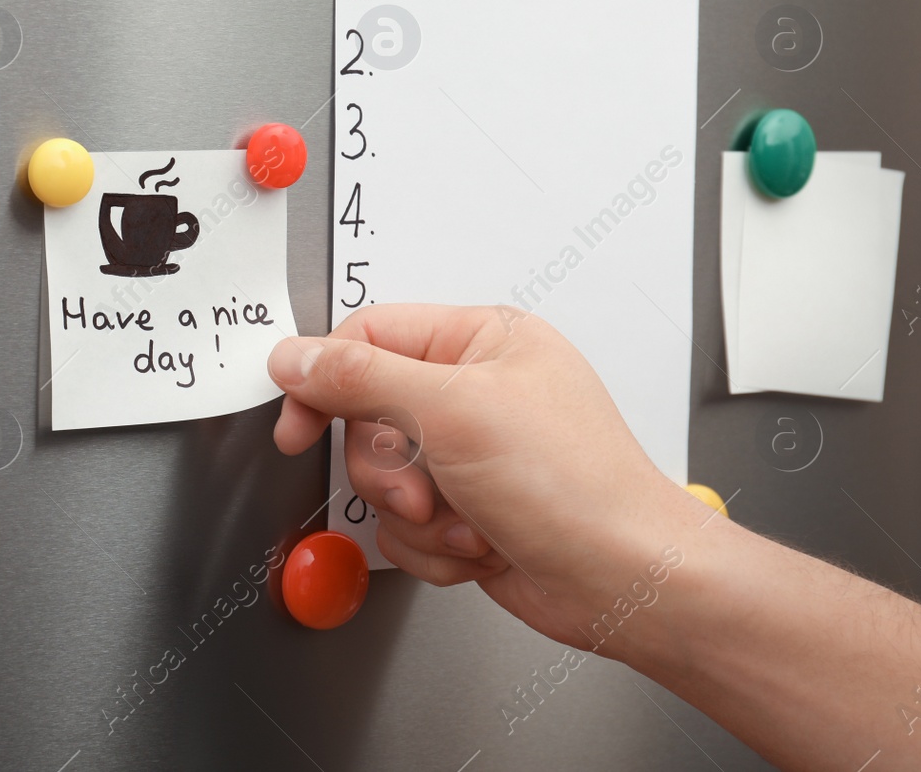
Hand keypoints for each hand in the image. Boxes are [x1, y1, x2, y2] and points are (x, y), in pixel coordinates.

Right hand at [267, 304, 706, 649]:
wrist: (623, 583)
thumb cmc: (577, 487)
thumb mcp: (452, 410)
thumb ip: (359, 376)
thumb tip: (296, 356)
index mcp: (482, 340)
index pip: (369, 337)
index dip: (324, 380)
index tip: (298, 423)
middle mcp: (476, 392)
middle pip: (367, 416)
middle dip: (391, 469)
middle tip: (425, 485)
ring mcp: (471, 455)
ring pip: (382, 479)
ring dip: (417, 514)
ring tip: (468, 519)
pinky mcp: (468, 509)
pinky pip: (405, 527)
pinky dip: (434, 547)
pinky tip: (480, 546)